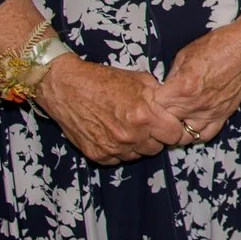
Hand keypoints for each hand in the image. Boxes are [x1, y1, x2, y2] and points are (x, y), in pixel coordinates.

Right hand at [32, 59, 187, 164]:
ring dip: (137, 145)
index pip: (174, 135)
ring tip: (128, 128)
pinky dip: (118, 150)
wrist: (66, 87)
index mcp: (144, 115)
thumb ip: (159, 96)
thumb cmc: (103, 80)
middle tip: (147, 125)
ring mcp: (112, 147)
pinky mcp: (97, 154)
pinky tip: (112, 134)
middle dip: (156, 138)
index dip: (173, 129)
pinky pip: (118, 159)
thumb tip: (174, 106)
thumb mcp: (139, 80)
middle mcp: (130, 135)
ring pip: (138, 155)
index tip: (168, 124)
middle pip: (157, 148)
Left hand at [159, 14, 240, 146]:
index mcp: (182, 87)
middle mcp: (196, 104)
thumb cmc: (220, 44)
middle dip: (158, 117)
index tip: (146, 98)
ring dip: (175, 129)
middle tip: (156, 110)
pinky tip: (190, 123)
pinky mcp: (224, 115)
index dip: (147, 102)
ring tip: (172, 120)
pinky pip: (205, 135)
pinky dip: (195, 133)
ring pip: (183, 136)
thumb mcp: (185, 54)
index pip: (153, 106)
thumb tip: (163, 87)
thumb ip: (171, 75)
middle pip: (165, 124)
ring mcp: (211, 112)